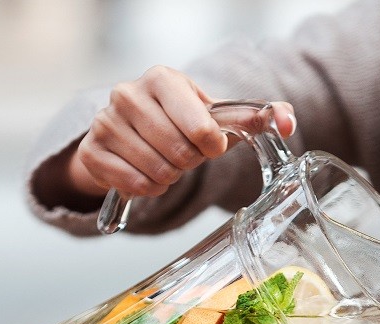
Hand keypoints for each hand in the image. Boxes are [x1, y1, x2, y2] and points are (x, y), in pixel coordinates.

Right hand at [66, 66, 296, 198]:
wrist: (132, 132)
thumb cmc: (180, 123)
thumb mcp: (215, 116)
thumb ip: (254, 117)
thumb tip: (288, 120)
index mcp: (163, 79)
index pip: (201, 127)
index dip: (212, 146)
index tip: (210, 145)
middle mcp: (128, 93)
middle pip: (180, 153)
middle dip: (190, 163)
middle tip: (184, 155)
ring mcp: (105, 122)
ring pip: (158, 172)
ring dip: (170, 178)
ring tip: (166, 163)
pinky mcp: (92, 152)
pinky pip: (135, 185)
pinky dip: (148, 189)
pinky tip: (147, 174)